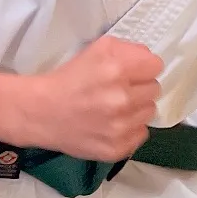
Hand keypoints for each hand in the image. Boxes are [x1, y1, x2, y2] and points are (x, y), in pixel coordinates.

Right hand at [16, 37, 162, 158]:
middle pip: (154, 90)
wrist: (40, 113)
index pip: (156, 66)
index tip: (132, 73)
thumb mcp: (98, 49)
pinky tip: (111, 125)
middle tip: (119, 91)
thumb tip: (148, 59)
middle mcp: (122, 99)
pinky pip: (140, 134)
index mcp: (118, 69)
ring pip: (149, 112)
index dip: (143, 68)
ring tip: (114, 108)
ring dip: (136, 109)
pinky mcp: (116, 148)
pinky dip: (129, 129)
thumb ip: (129, 49)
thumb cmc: (70, 78)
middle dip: (139, 88)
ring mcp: (120, 127)